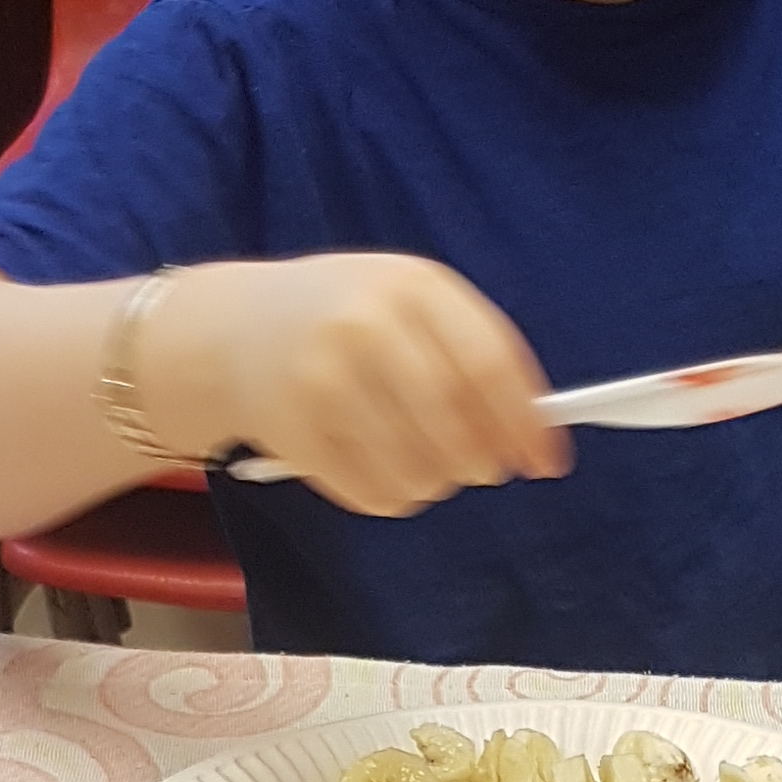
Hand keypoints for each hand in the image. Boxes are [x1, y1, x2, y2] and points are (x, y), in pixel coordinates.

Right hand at [157, 253, 569, 517]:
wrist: (234, 328)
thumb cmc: (347, 317)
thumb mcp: (411, 304)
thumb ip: (475, 355)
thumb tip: (537, 438)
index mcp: (411, 284)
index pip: (489, 365)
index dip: (525, 424)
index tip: (548, 463)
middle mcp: (365, 325)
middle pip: (456, 428)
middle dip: (481, 462)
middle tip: (480, 467)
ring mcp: (322, 379)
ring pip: (418, 472)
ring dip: (435, 482)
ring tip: (418, 457)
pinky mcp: (292, 431)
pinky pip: (372, 495)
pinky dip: (391, 496)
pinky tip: (375, 464)